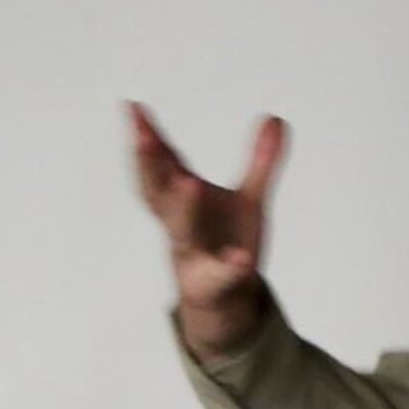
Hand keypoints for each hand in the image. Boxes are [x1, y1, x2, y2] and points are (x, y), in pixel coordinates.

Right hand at [128, 103, 286, 359]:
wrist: (225, 301)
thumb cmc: (227, 243)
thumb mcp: (250, 199)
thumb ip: (261, 161)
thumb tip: (275, 117)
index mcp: (183, 200)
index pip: (162, 164)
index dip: (147, 136)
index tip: (133, 107)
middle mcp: (179, 224)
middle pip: (157, 193)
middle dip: (148, 165)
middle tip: (141, 136)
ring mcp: (193, 254)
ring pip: (183, 231)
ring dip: (184, 209)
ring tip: (191, 182)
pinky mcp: (213, 284)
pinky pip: (221, 274)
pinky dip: (230, 267)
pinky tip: (242, 259)